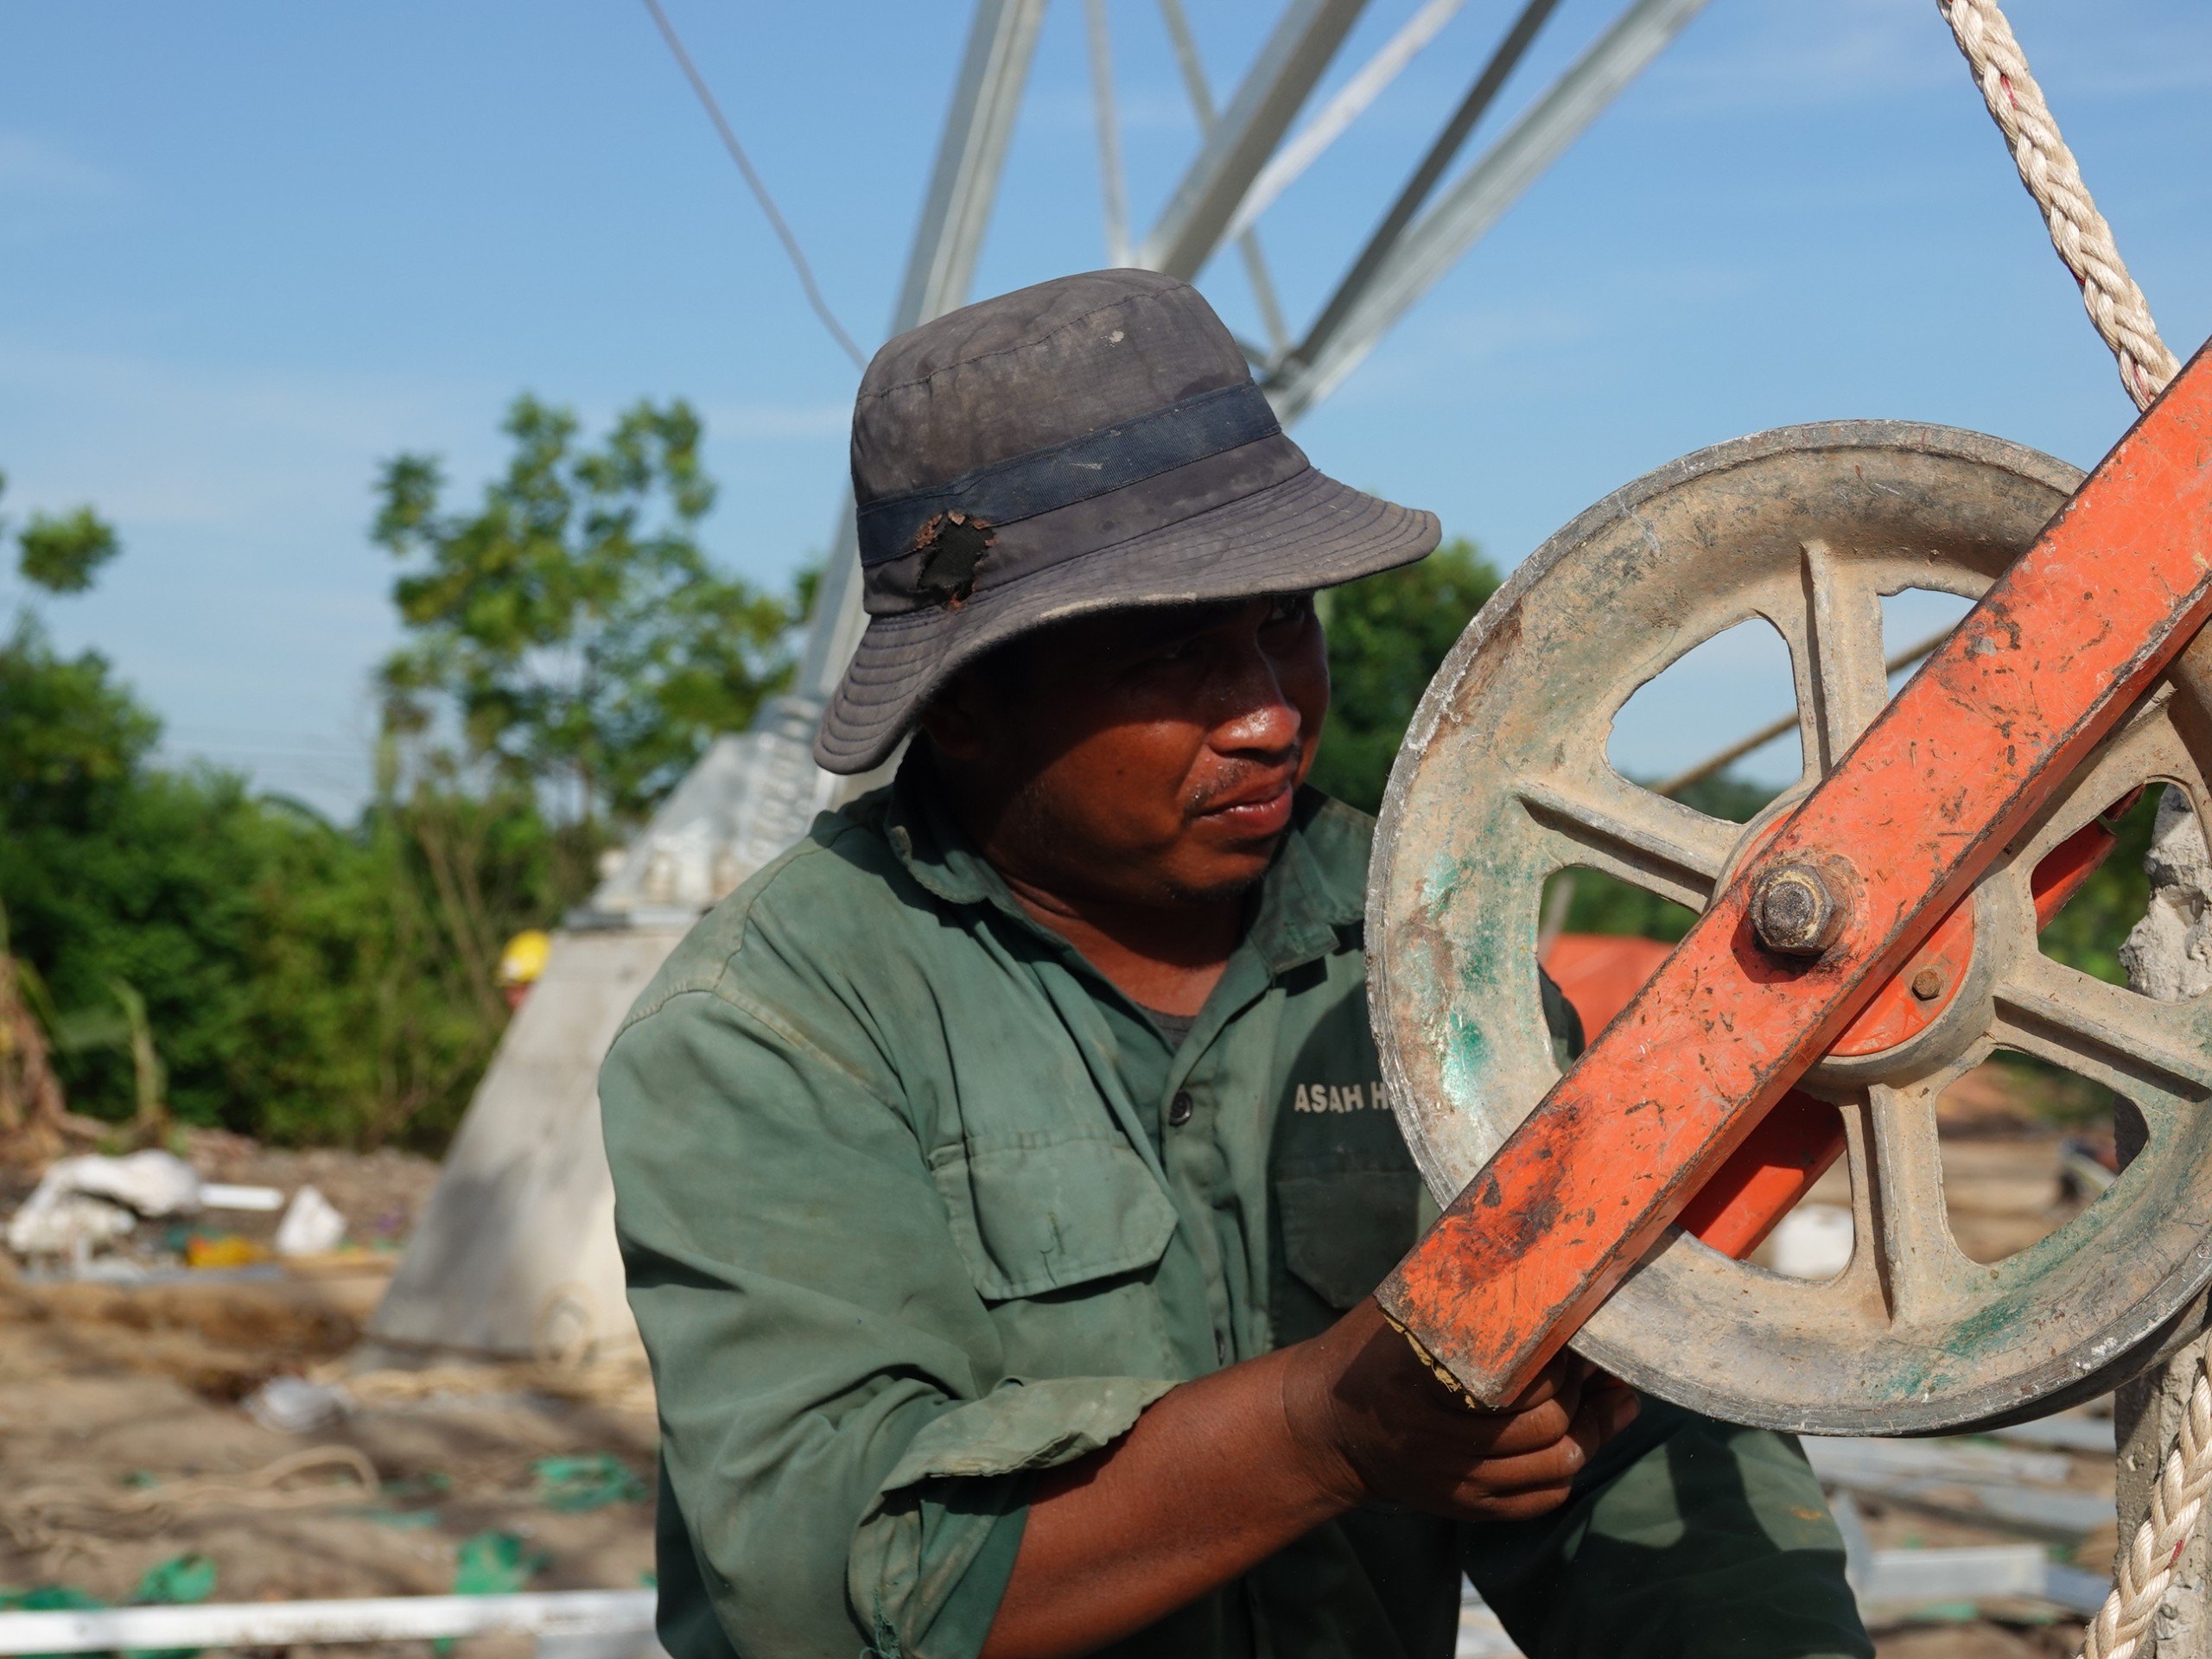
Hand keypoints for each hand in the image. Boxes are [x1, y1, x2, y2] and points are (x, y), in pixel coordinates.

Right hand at [1278, 1297, 1638, 1522]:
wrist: (1323, 1428)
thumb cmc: (1368, 1353)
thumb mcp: (1400, 1312)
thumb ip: (1456, 1289)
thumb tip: (1534, 1262)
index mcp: (1416, 1382)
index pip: (1515, 1381)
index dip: (1557, 1359)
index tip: (1572, 1330)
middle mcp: (1434, 1441)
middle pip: (1544, 1426)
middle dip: (1578, 1391)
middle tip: (1590, 1361)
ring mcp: (1452, 1481)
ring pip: (1554, 1467)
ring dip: (1589, 1431)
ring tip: (1606, 1397)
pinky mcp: (1464, 1506)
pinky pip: (1540, 1498)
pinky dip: (1569, 1467)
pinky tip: (1584, 1435)